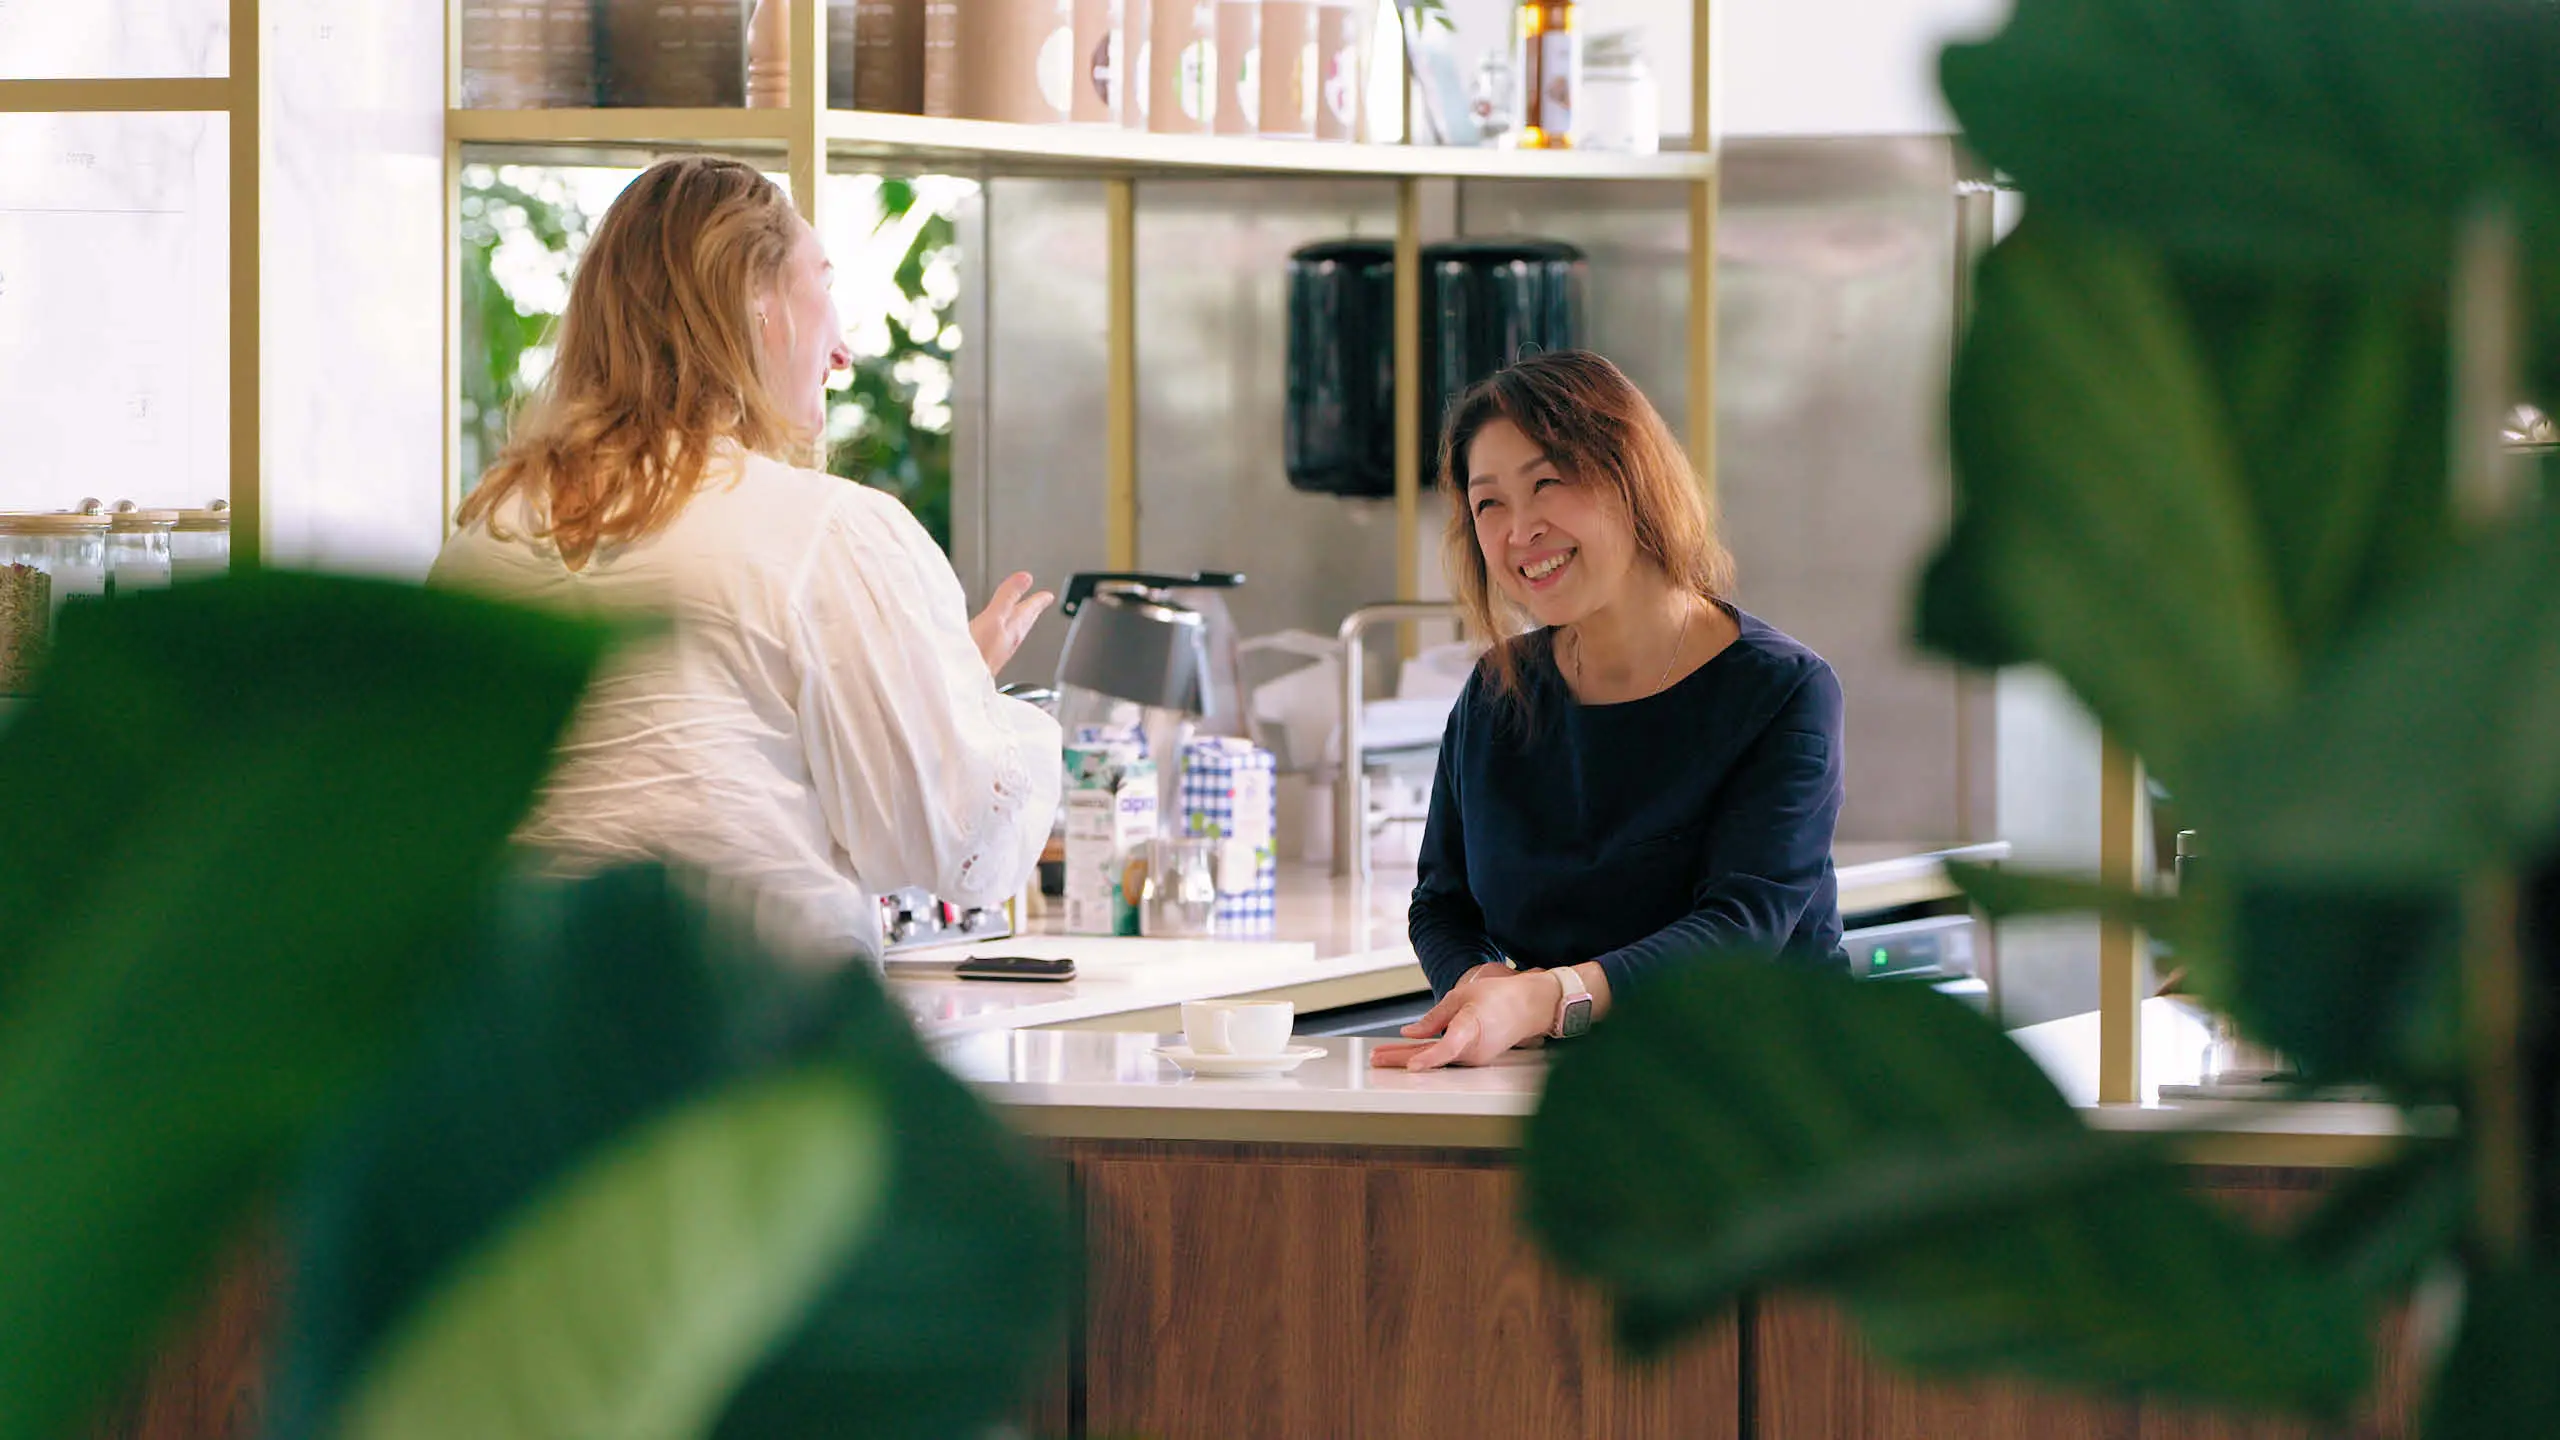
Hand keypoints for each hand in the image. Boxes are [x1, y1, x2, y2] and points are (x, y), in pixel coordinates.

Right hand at [970, 571, 1052, 676]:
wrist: (960, 682)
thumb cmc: (977, 655)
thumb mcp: (994, 618)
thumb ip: (1008, 597)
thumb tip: (1026, 578)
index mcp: (1012, 630)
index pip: (1029, 611)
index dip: (1038, 600)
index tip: (1047, 595)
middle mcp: (1008, 643)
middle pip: (1024, 623)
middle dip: (1031, 611)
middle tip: (1040, 603)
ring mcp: (997, 653)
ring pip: (1013, 634)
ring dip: (1018, 623)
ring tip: (1022, 617)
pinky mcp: (984, 661)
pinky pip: (1000, 643)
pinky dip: (1002, 634)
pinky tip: (995, 637)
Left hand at [1369, 967, 1556, 1070]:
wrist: (1530, 1006)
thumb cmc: (1499, 997)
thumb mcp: (1461, 996)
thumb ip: (1434, 1017)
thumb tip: (1409, 1033)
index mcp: (1471, 1029)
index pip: (1448, 1047)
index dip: (1428, 1058)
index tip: (1412, 1066)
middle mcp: (1473, 1050)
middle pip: (1431, 1057)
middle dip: (1400, 1058)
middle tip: (1375, 1058)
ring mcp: (1474, 1058)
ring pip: (1435, 1058)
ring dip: (1408, 1057)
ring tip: (1381, 1056)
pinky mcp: (1474, 1058)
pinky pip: (1444, 1057)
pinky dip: (1424, 1055)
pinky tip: (1405, 1055)